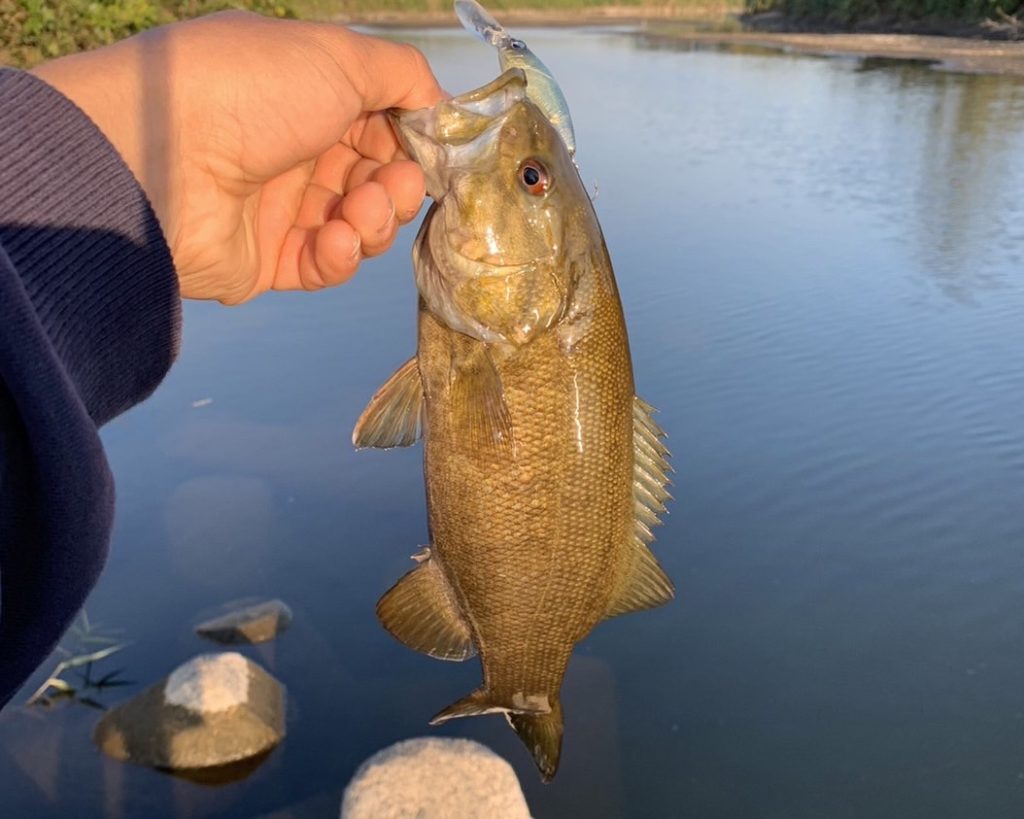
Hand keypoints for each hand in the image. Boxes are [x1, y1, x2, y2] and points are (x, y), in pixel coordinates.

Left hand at [32, 12, 442, 302]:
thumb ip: (401, 74)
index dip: (412, 141)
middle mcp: (292, 148)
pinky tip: (333, 239)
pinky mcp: (265, 260)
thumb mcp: (337, 56)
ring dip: (374, 221)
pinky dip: (340, 255)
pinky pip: (323, 265)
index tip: (435, 152)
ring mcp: (278, 207)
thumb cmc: (250, 91)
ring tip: (358, 213)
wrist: (161, 157)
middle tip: (395, 186)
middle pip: (376, 179)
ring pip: (358, 225)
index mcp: (306, 95)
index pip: (379, 125)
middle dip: (399, 186)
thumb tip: (440, 103)